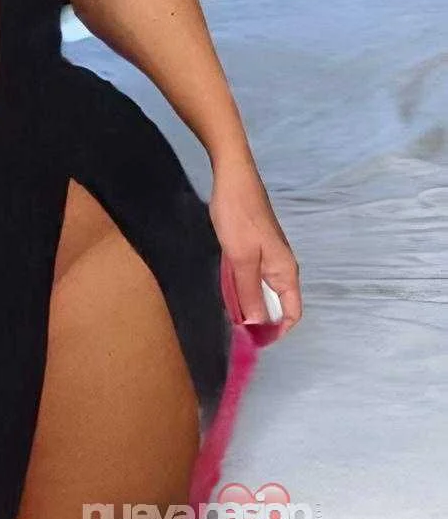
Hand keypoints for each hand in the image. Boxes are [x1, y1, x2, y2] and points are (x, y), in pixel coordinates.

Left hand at [208, 153, 301, 340]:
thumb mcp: (241, 258)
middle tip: (236, 330)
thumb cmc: (239, 217)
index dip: (277, 330)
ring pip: (263, 290)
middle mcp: (281, 267)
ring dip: (249, 303)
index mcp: (285, 271)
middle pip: (277, 304)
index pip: (292, 312)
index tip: (254, 341)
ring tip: (230, 313)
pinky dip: (242, 286)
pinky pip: (252, 276)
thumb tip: (257, 324)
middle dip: (260, 319)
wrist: (232, 178)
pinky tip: (227, 289)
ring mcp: (268, 256)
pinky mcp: (255, 247)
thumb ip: (249, 292)